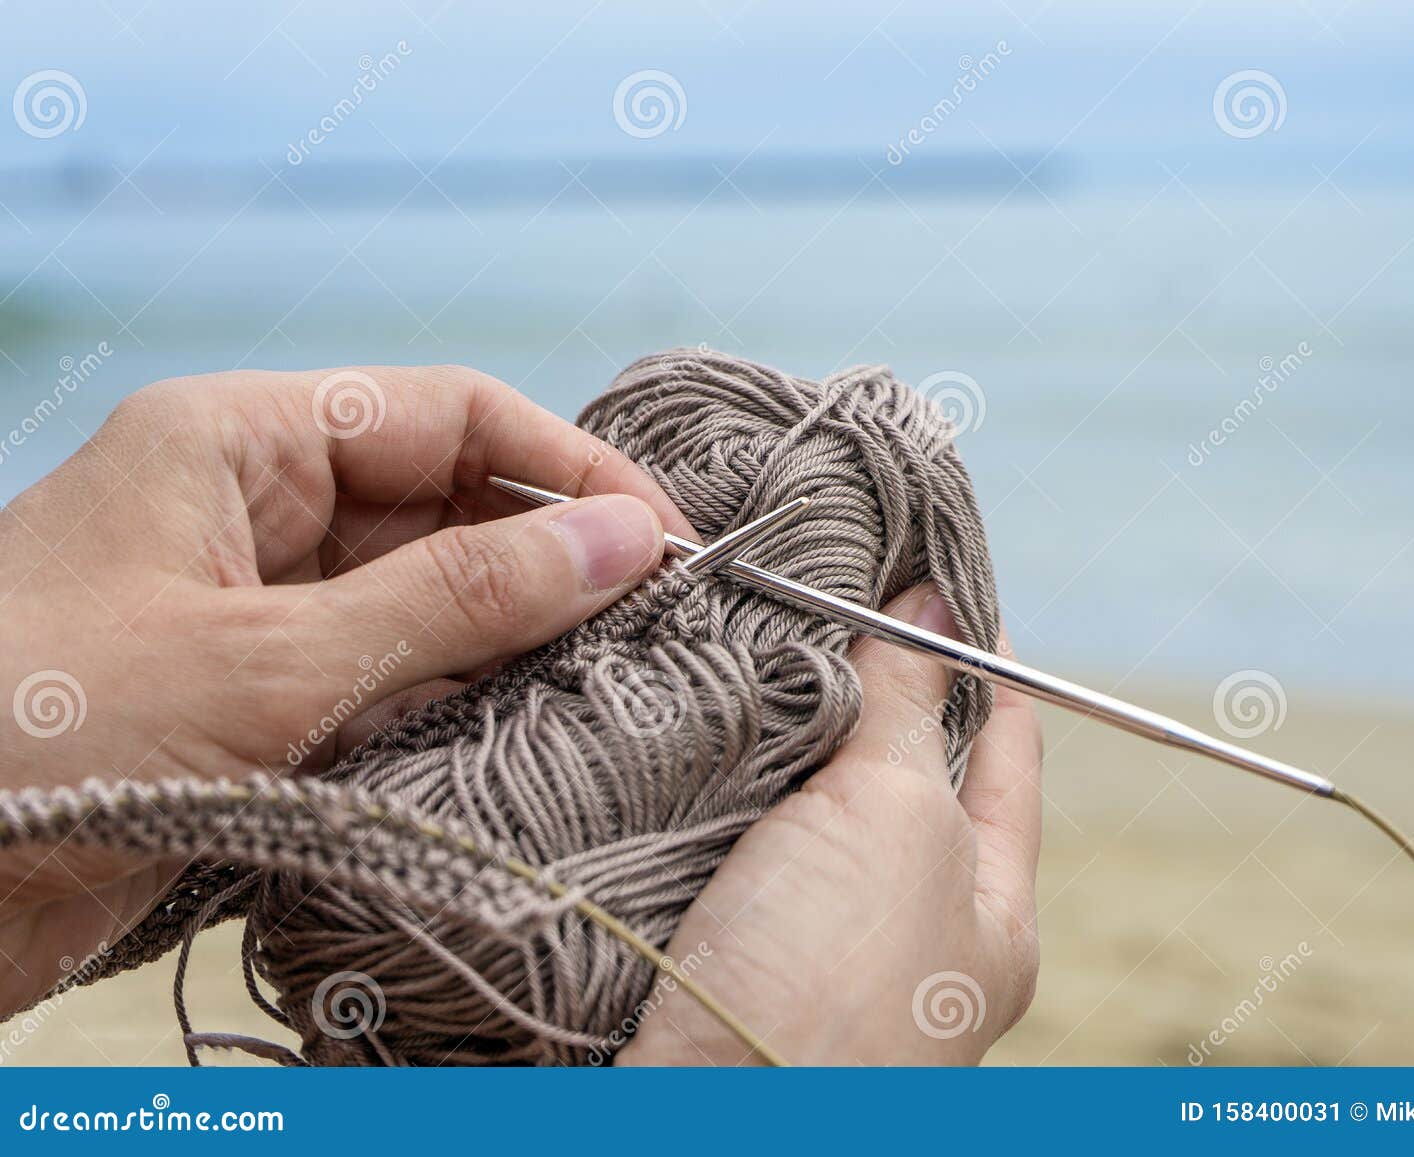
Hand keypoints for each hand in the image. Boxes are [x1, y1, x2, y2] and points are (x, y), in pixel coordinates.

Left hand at [0, 365, 692, 1013]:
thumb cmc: (36, 734)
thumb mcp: (274, 660)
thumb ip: (460, 599)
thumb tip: (624, 539)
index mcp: (237, 443)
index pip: (446, 415)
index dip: (567, 468)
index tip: (664, 540)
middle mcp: (251, 513)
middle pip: (443, 506)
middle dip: (548, 560)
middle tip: (655, 627)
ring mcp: (253, 614)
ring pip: (422, 602)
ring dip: (509, 642)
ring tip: (609, 687)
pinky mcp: (253, 707)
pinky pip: (385, 684)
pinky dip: (452, 710)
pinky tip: (518, 740)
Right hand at [617, 585, 1042, 1064]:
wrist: (699, 1121)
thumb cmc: (833, 987)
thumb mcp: (896, 819)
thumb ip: (912, 705)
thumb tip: (934, 602)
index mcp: (991, 914)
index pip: (1004, 751)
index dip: (982, 658)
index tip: (941, 577)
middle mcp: (912, 936)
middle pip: (901, 777)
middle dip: (871, 685)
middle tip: (828, 588)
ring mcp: (819, 950)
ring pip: (811, 807)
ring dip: (783, 731)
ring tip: (754, 638)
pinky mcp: (732, 952)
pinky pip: (737, 841)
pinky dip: (724, 780)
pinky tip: (696, 730)